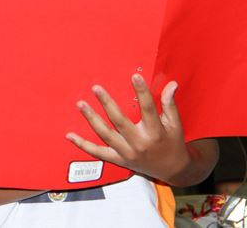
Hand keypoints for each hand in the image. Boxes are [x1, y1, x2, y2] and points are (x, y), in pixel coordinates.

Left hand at [66, 75, 190, 183]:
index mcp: (155, 133)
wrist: (172, 170)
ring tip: (81, 104)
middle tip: (96, 88)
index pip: (148, 109)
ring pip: (105, 135)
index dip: (142, 92)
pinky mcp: (119, 160)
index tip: (135, 76)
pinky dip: (83, 145)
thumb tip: (172, 84)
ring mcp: (127, 153)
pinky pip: (98, 153)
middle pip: (120, 121)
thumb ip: (170, 104)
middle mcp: (139, 144)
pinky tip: (70, 135)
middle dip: (107, 103)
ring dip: (92, 119)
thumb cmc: (173, 143)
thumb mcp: (176, 124)